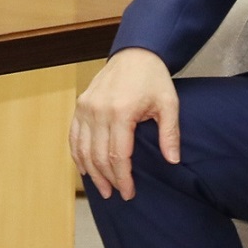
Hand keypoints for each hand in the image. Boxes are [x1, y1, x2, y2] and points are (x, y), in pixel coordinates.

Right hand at [70, 47, 179, 201]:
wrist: (135, 53)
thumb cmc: (153, 78)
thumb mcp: (169, 104)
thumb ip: (170, 133)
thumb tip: (172, 160)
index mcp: (121, 111)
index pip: (118, 155)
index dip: (123, 178)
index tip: (129, 193)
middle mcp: (99, 110)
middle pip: (99, 156)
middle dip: (108, 179)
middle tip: (117, 194)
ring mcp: (86, 107)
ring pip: (83, 149)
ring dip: (92, 172)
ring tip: (102, 188)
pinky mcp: (81, 105)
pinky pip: (74, 136)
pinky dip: (77, 155)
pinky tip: (85, 169)